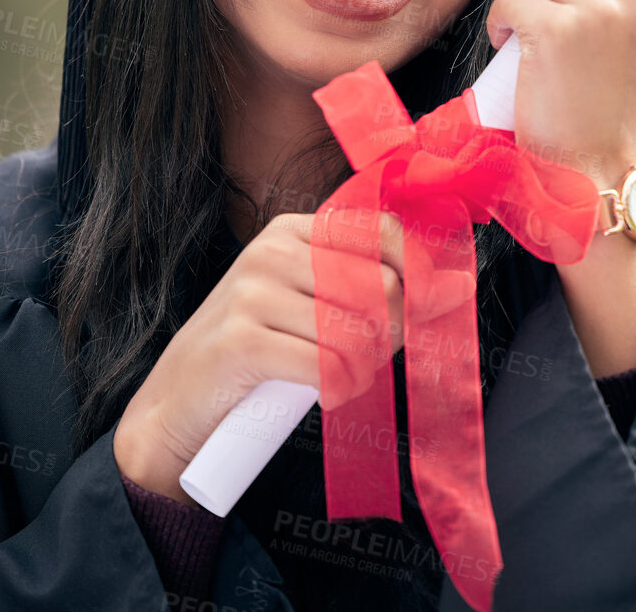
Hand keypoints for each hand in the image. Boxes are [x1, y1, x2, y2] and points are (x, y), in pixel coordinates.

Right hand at [112, 209, 470, 504]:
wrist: (176, 406)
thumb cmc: (255, 353)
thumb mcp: (309, 303)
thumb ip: (374, 289)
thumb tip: (458, 285)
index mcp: (291, 230)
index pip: (382, 233)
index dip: (415, 277)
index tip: (416, 315)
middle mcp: (270, 251)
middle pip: (380, 284)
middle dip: (392, 331)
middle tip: (372, 359)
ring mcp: (251, 293)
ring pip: (357, 331)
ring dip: (365, 367)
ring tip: (347, 378)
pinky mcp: (242, 341)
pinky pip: (326, 366)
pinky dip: (341, 389)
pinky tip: (330, 394)